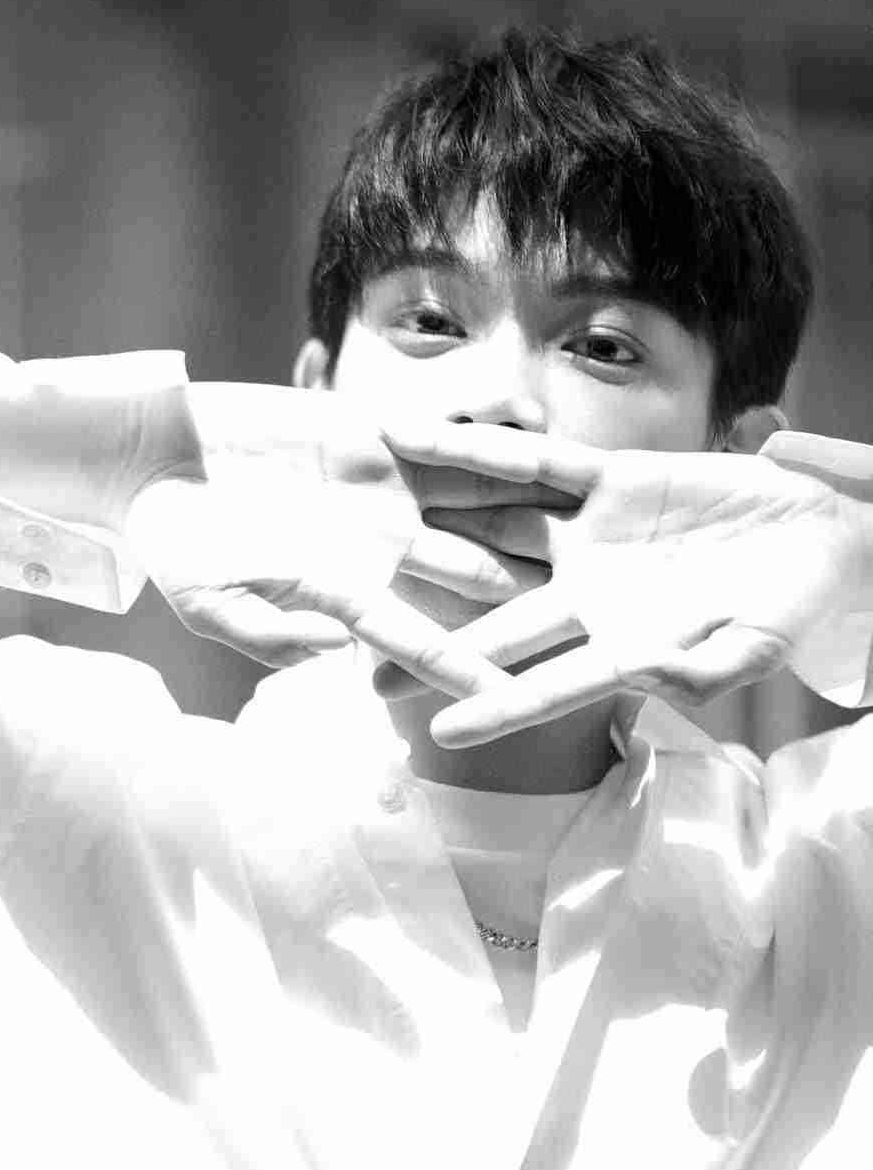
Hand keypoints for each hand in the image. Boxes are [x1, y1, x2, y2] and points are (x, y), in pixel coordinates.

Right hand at [125, 383, 555, 696]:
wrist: (158, 463)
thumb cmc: (179, 546)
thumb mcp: (212, 605)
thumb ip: (272, 635)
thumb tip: (340, 652)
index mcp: (347, 593)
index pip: (421, 639)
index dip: (467, 668)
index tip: (514, 698)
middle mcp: (381, 544)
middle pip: (472, 568)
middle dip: (531, 582)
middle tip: (600, 597)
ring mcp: (384, 486)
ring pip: (472, 497)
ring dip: (527, 501)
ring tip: (591, 505)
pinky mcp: (374, 431)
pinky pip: (443, 432)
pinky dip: (487, 430)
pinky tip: (539, 429)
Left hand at [374, 424, 870, 745]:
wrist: (816, 534)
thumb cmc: (786, 609)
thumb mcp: (750, 650)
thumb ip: (702, 671)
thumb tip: (650, 684)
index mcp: (615, 648)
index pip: (542, 684)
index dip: (493, 707)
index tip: (437, 731)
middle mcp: (585, 596)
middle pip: (490, 617)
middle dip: (426, 635)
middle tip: (352, 649)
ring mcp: (588, 536)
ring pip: (494, 533)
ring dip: (430, 529)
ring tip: (357, 529)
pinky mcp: (605, 478)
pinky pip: (532, 460)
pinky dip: (476, 448)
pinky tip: (414, 438)